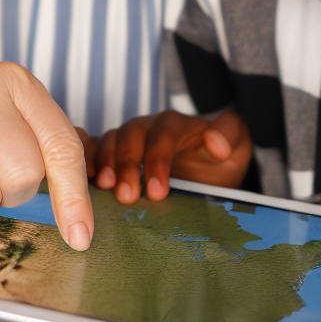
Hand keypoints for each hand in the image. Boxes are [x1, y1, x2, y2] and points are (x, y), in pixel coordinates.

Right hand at [86, 108, 251, 202]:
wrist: (205, 175)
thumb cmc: (218, 162)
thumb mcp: (237, 149)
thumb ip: (231, 136)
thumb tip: (216, 142)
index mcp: (176, 124)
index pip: (163, 134)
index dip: (157, 160)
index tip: (158, 191)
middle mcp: (148, 127)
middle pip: (131, 136)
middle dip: (127, 166)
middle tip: (127, 197)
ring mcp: (128, 139)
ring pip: (109, 141)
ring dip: (105, 165)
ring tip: (103, 189)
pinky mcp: (113, 154)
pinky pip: (93, 150)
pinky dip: (87, 162)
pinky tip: (83, 182)